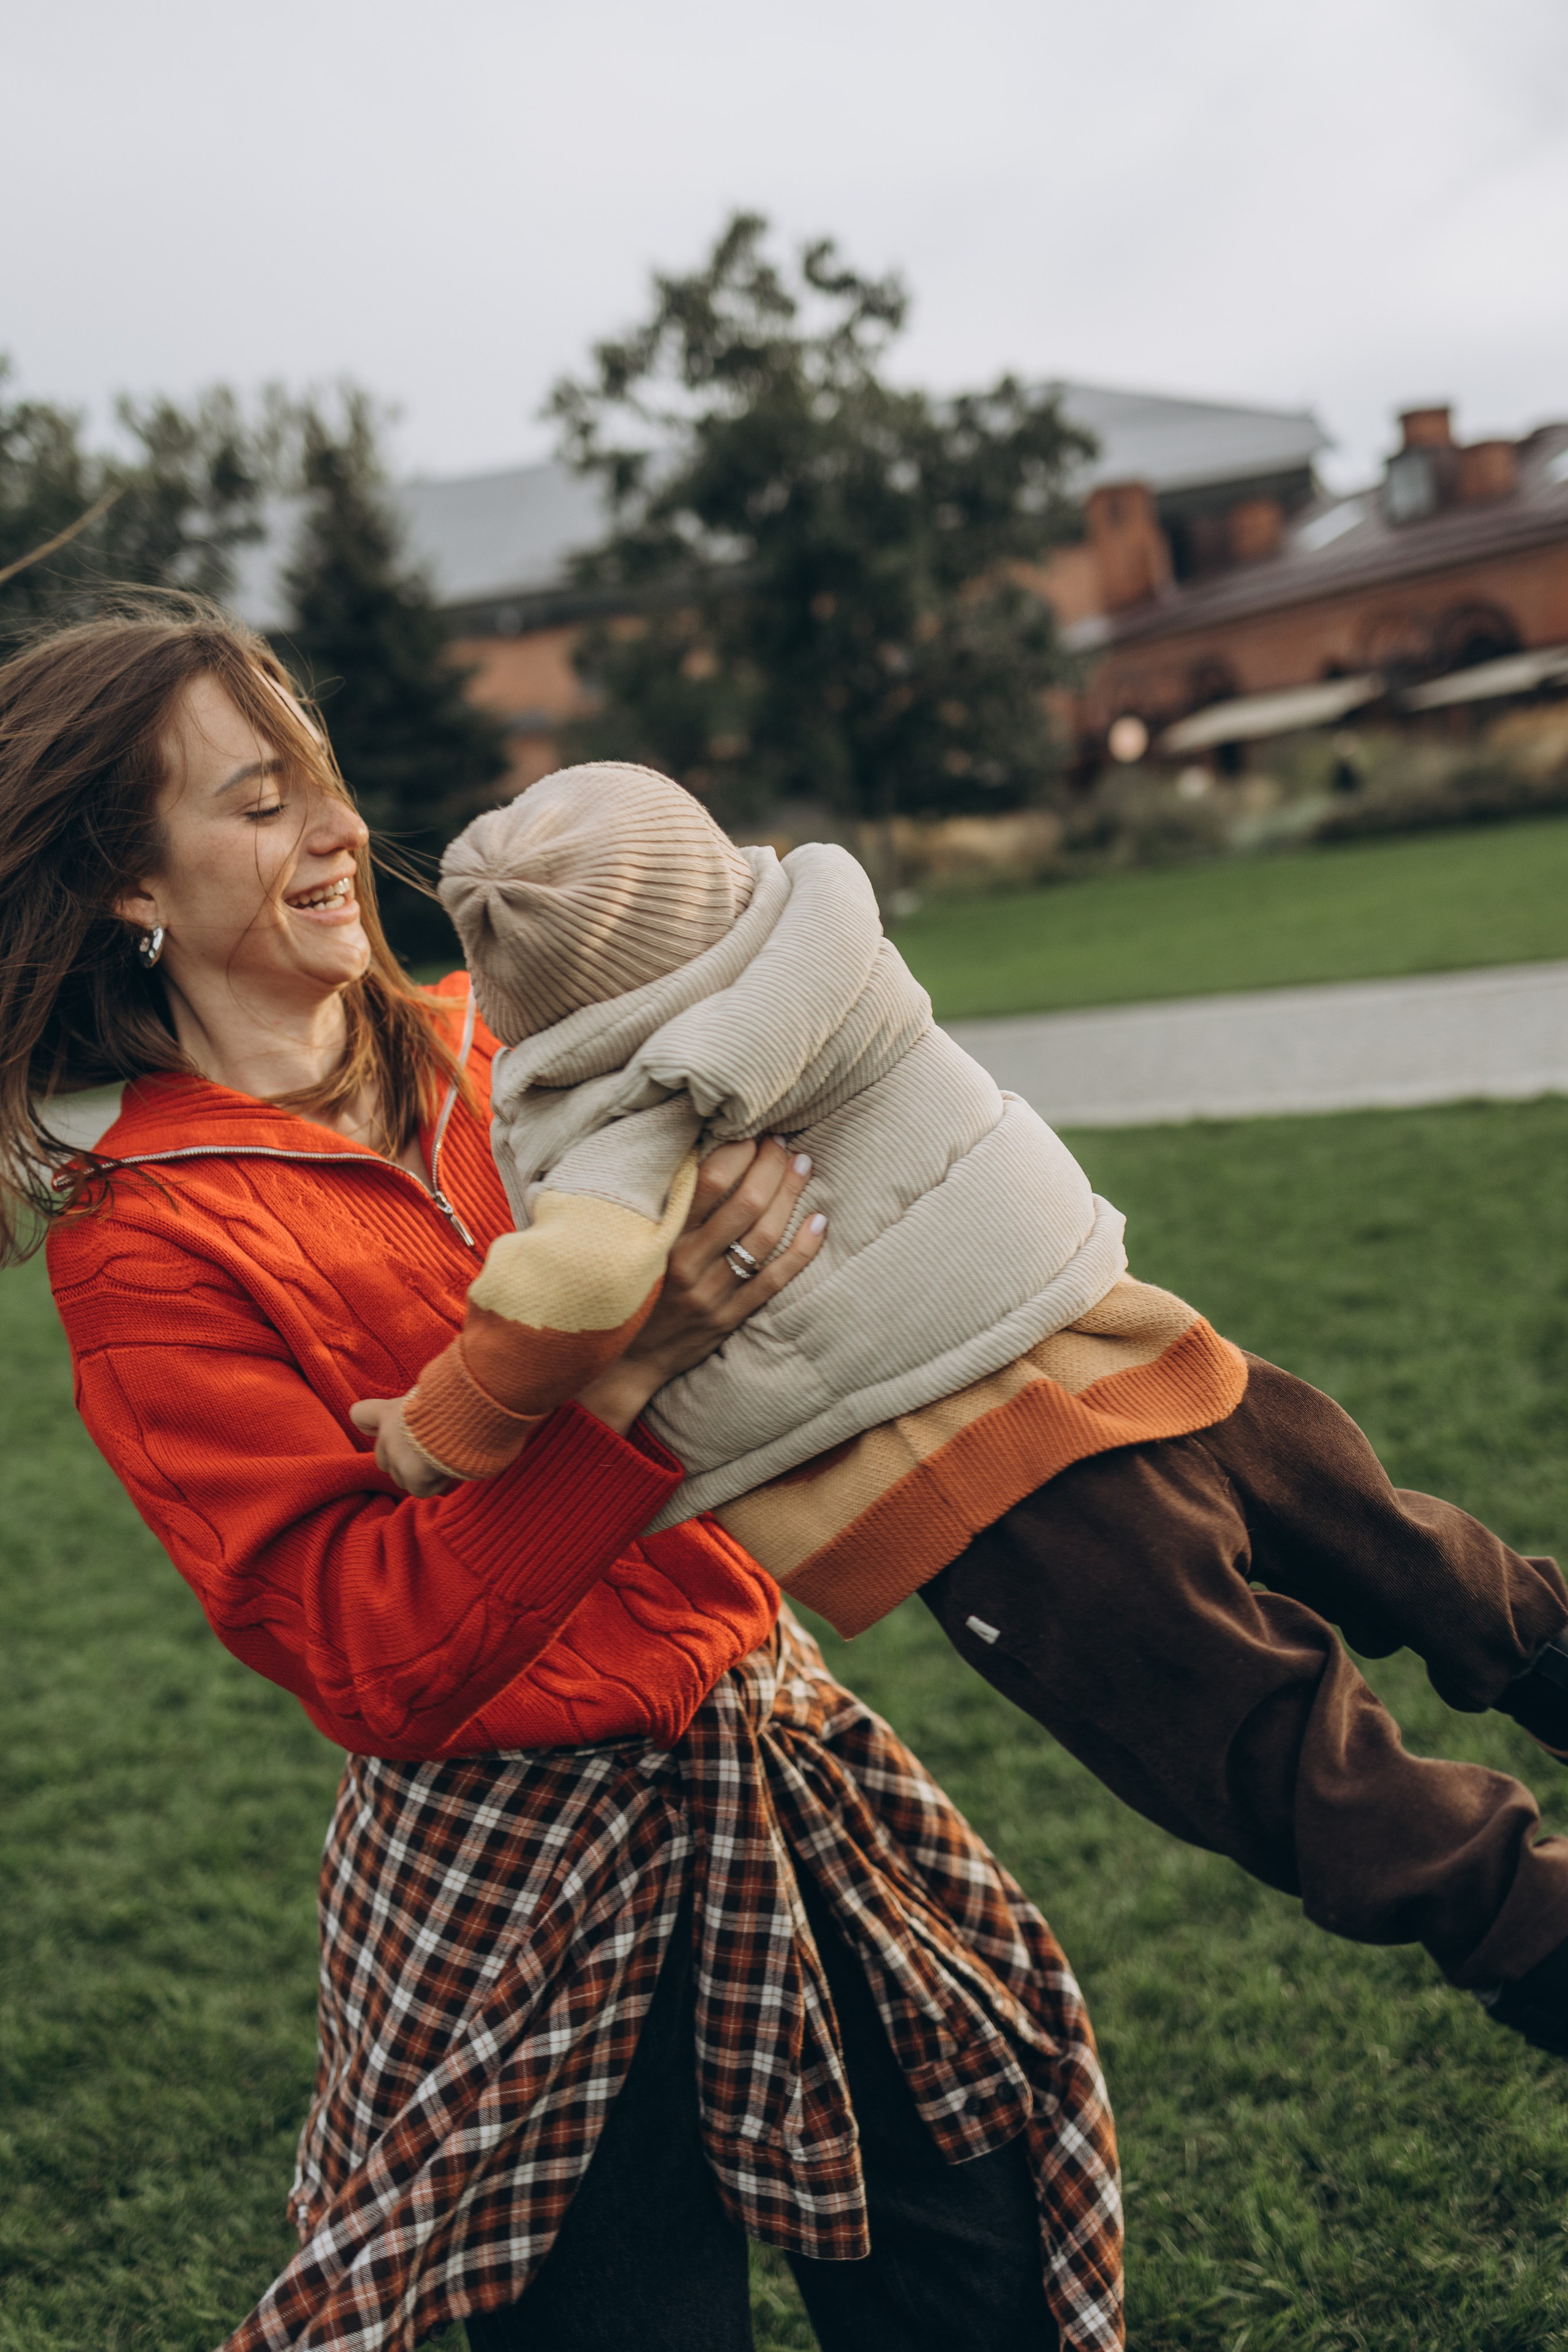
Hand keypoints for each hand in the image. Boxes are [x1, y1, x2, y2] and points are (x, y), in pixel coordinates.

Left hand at [349, 1393, 454, 1496]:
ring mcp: (396, 1457)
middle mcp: (387, 1435)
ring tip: (443, 1457)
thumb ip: (418, 1408)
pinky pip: (420, 1490)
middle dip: (403, 1460)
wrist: (466, 1411)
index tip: (387, 1427)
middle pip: (382, 1459)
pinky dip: (435, 1484)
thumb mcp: (431, 1394)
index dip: (370, 1425)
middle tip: (430, 1451)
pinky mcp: (411, 1475)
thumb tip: (429, 1411)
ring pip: (400, 1478)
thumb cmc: (454, 1398)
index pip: (360, 1415)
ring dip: (419, 1474)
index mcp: (390, 1411)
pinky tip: (449, 1468)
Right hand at [574, 1137, 826, 1434]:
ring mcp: (712, 1294)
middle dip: (771, 1165)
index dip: (738, 1150)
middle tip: (783, 1141)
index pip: (709, 1181)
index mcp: (661, 1237)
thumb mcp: (631, 1241)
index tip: (751, 1130)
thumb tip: (688, 1149)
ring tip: (803, 1166)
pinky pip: (775, 1280)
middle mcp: (688, 1264)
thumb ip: (657, 1204)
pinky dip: (803, 1250)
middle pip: (745, 1204)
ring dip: (790, 1196)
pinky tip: (820, 1221)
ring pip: (765, 1237)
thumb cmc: (627, 1287)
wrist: (621, 1361)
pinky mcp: (730, 1318)